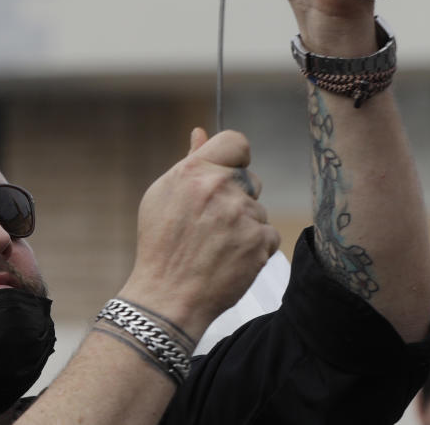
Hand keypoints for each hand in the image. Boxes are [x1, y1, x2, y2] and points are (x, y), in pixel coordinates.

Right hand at [120, 128, 279, 339]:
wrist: (168, 297)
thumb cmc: (162, 245)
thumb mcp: (163, 195)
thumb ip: (189, 161)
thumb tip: (200, 132)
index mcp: (194, 171)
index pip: (236, 142)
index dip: (236, 158)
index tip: (229, 173)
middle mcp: (219, 187)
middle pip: (250, 179)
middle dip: (237, 197)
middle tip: (212, 224)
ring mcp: (242, 214)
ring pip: (258, 210)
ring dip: (244, 225)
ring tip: (216, 246)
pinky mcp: (259, 241)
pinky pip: (268, 234)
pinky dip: (255, 247)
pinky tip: (230, 259)